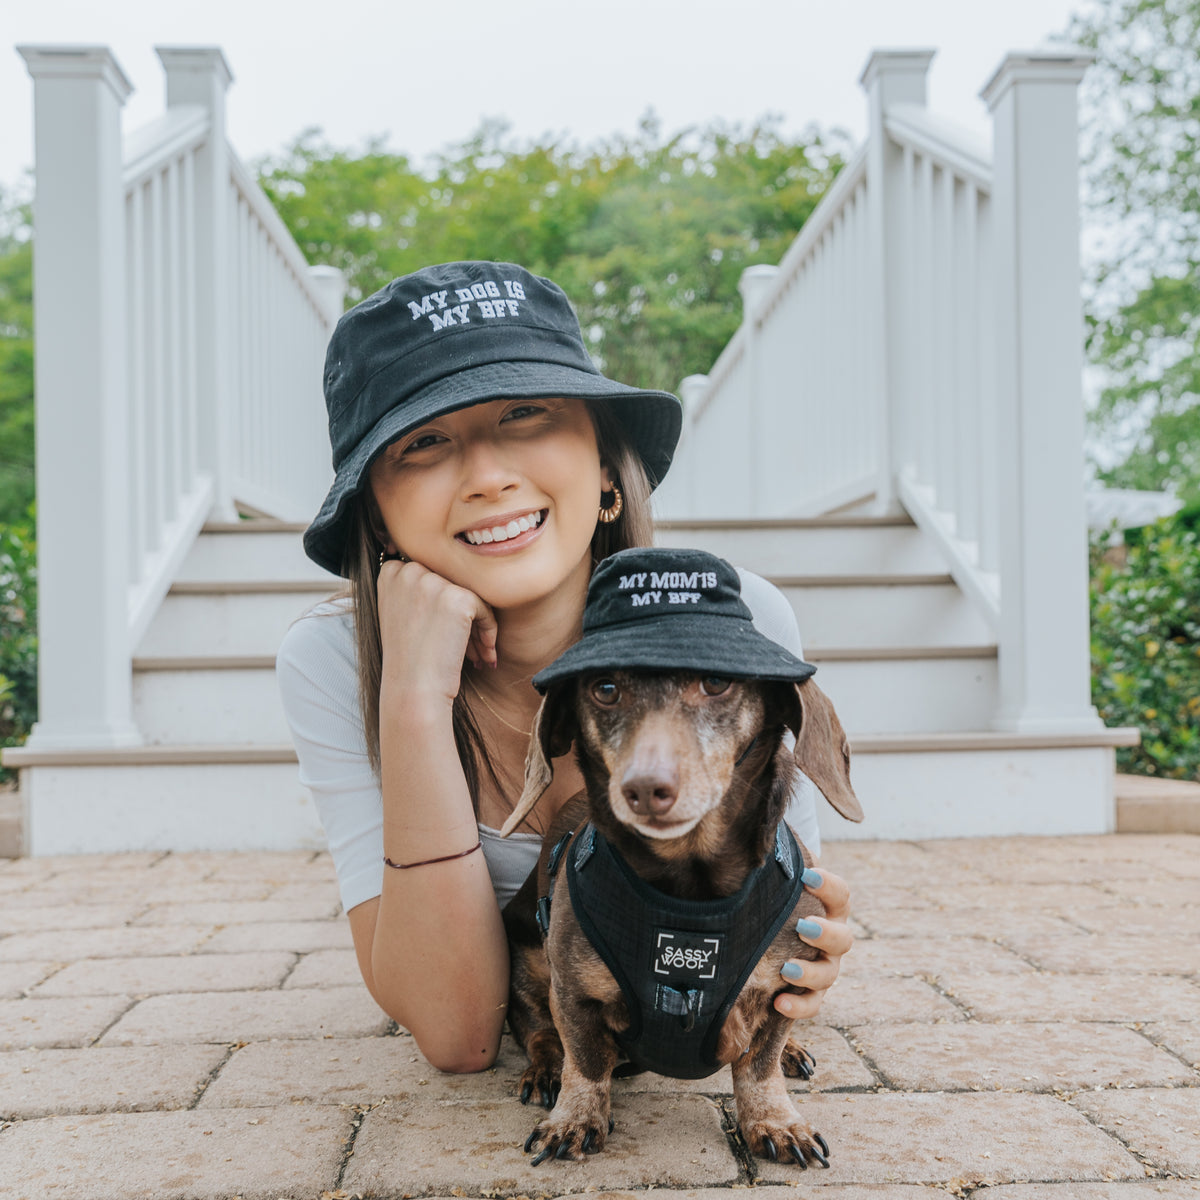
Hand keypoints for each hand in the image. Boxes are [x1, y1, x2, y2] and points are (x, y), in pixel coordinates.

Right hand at [377, 560, 498, 701]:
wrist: (412, 690)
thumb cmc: (407, 660)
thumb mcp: (399, 613)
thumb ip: (415, 587)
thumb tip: (445, 576)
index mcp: (391, 572)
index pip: (431, 573)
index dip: (442, 603)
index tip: (443, 631)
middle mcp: (409, 571)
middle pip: (452, 583)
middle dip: (463, 615)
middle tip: (468, 648)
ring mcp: (433, 582)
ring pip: (470, 595)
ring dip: (478, 626)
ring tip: (478, 655)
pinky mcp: (457, 598)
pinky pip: (485, 608)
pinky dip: (488, 632)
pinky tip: (485, 656)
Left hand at [775, 866, 851, 1019]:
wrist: (772, 930)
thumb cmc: (778, 898)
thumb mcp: (779, 880)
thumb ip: (776, 863)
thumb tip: (757, 839)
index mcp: (830, 908)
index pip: (841, 895)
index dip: (828, 885)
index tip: (807, 876)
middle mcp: (832, 938)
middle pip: (844, 939)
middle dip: (825, 933)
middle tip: (803, 926)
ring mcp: (825, 966)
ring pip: (829, 974)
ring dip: (809, 972)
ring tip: (786, 968)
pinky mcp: (810, 993)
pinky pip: (812, 1005)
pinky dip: (798, 1007)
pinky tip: (778, 1003)